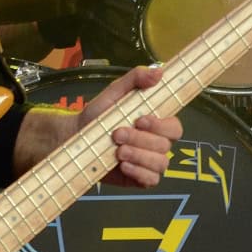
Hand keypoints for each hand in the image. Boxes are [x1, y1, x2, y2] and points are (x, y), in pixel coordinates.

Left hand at [81, 63, 181, 187]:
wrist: (76, 138)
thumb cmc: (98, 115)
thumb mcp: (115, 92)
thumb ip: (135, 79)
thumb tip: (159, 71)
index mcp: (156, 123)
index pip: (175, 127)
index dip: (161, 125)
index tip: (139, 120)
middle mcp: (157, 144)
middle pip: (166, 145)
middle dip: (141, 140)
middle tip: (117, 134)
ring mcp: (150, 163)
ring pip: (160, 163)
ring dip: (138, 155)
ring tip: (118, 151)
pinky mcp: (141, 179)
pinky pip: (151, 180)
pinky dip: (138, 172)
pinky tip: (123, 166)